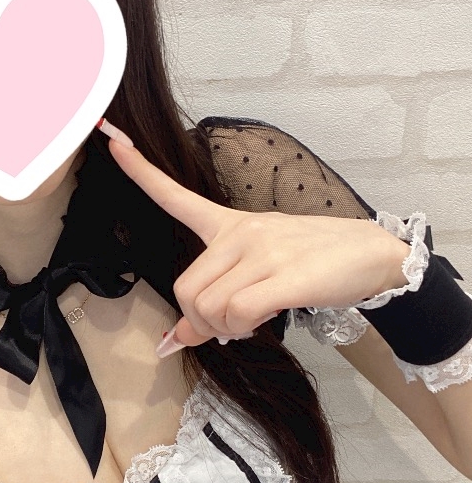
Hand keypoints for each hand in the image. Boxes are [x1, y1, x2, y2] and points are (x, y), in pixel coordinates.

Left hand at [107, 137, 410, 352]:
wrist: (371, 254)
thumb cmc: (313, 261)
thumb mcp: (259, 273)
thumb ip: (215, 300)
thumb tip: (175, 339)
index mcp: (229, 224)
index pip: (176, 196)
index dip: (140, 172)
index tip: (112, 143)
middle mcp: (240, 233)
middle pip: (184, 290)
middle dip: (200, 321)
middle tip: (228, 325)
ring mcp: (261, 252)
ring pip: (208, 307)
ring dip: (225, 329)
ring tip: (253, 320)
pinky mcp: (283, 276)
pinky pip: (237, 312)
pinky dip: (242, 329)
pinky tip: (260, 321)